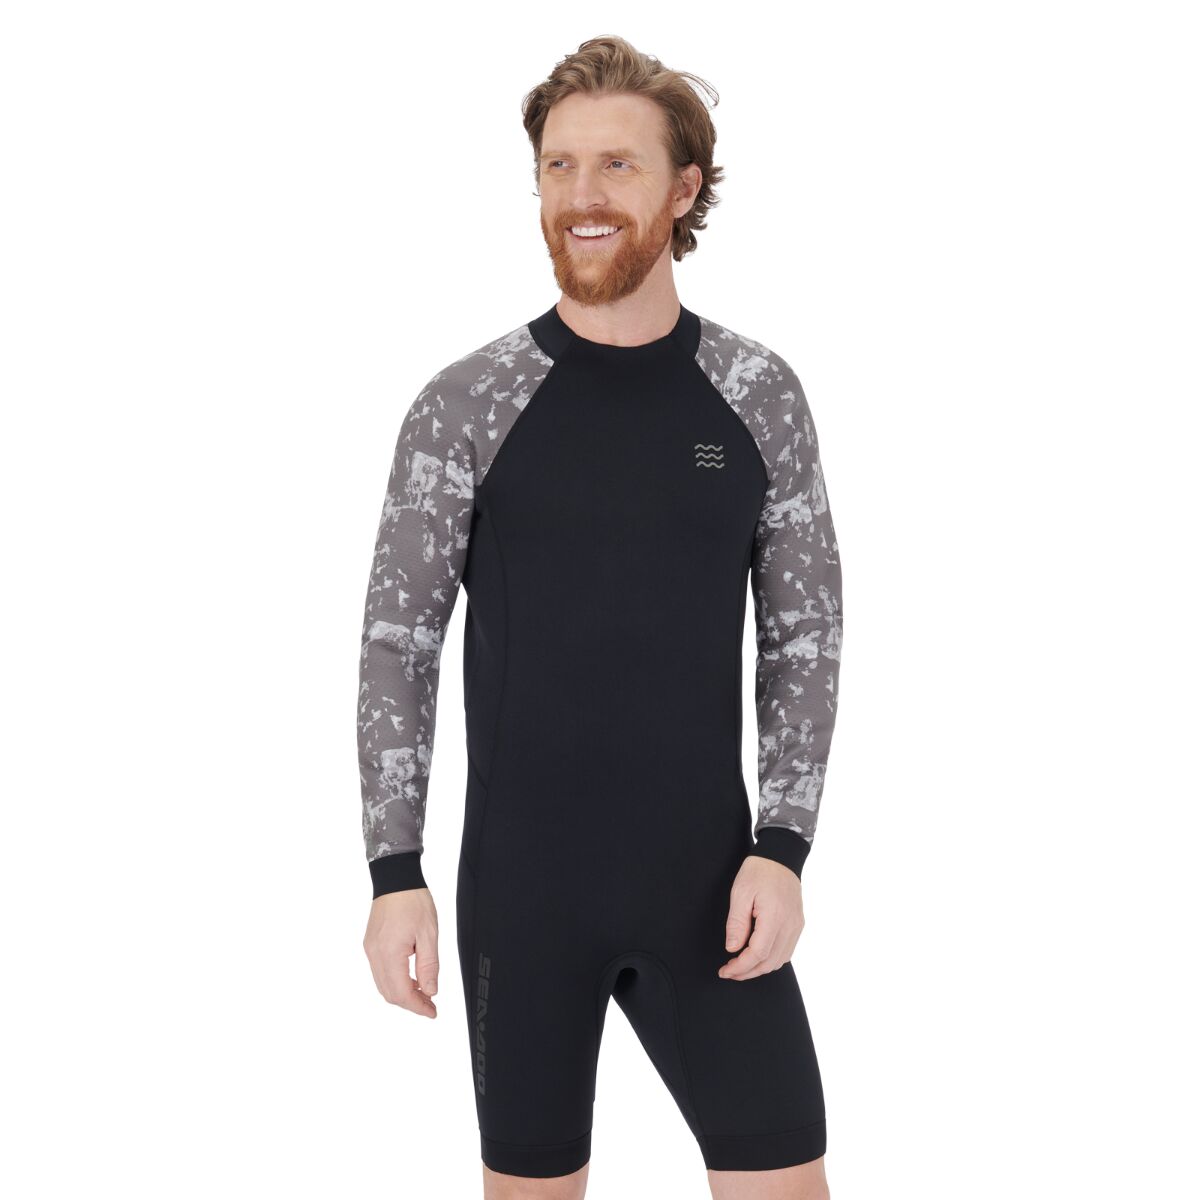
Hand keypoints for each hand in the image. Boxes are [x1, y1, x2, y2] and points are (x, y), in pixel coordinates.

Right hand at [363, 888, 439, 1016]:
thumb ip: (429, 966)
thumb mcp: (429, 934)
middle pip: (389, 993)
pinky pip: (380, 972)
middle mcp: (375, 955)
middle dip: (410, 1003)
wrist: (396, 878)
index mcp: (389, 953)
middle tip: (430, 1005)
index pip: (401, 994)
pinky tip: (410, 978)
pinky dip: (394, 981)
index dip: (418, 1007)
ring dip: (402, 993)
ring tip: (423, 992)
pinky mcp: (370, 945)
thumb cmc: (413, 900)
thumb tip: (431, 991)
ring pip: (383, 985)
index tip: (432, 1012)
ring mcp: (370, 950)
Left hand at [718, 856, 804, 980]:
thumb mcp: (740, 893)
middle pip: (769, 962)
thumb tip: (732, 949)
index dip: (740, 967)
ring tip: (741, 966)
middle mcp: (789, 925)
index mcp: (774, 917)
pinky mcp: (798, 924)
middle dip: (748, 972)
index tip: (725, 970)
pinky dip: (772, 959)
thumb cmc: (759, 871)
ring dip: (760, 968)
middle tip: (730, 972)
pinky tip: (758, 956)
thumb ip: (736, 923)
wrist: (781, 856)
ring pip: (780, 960)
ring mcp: (796, 926)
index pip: (757, 954)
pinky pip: (787, 951)